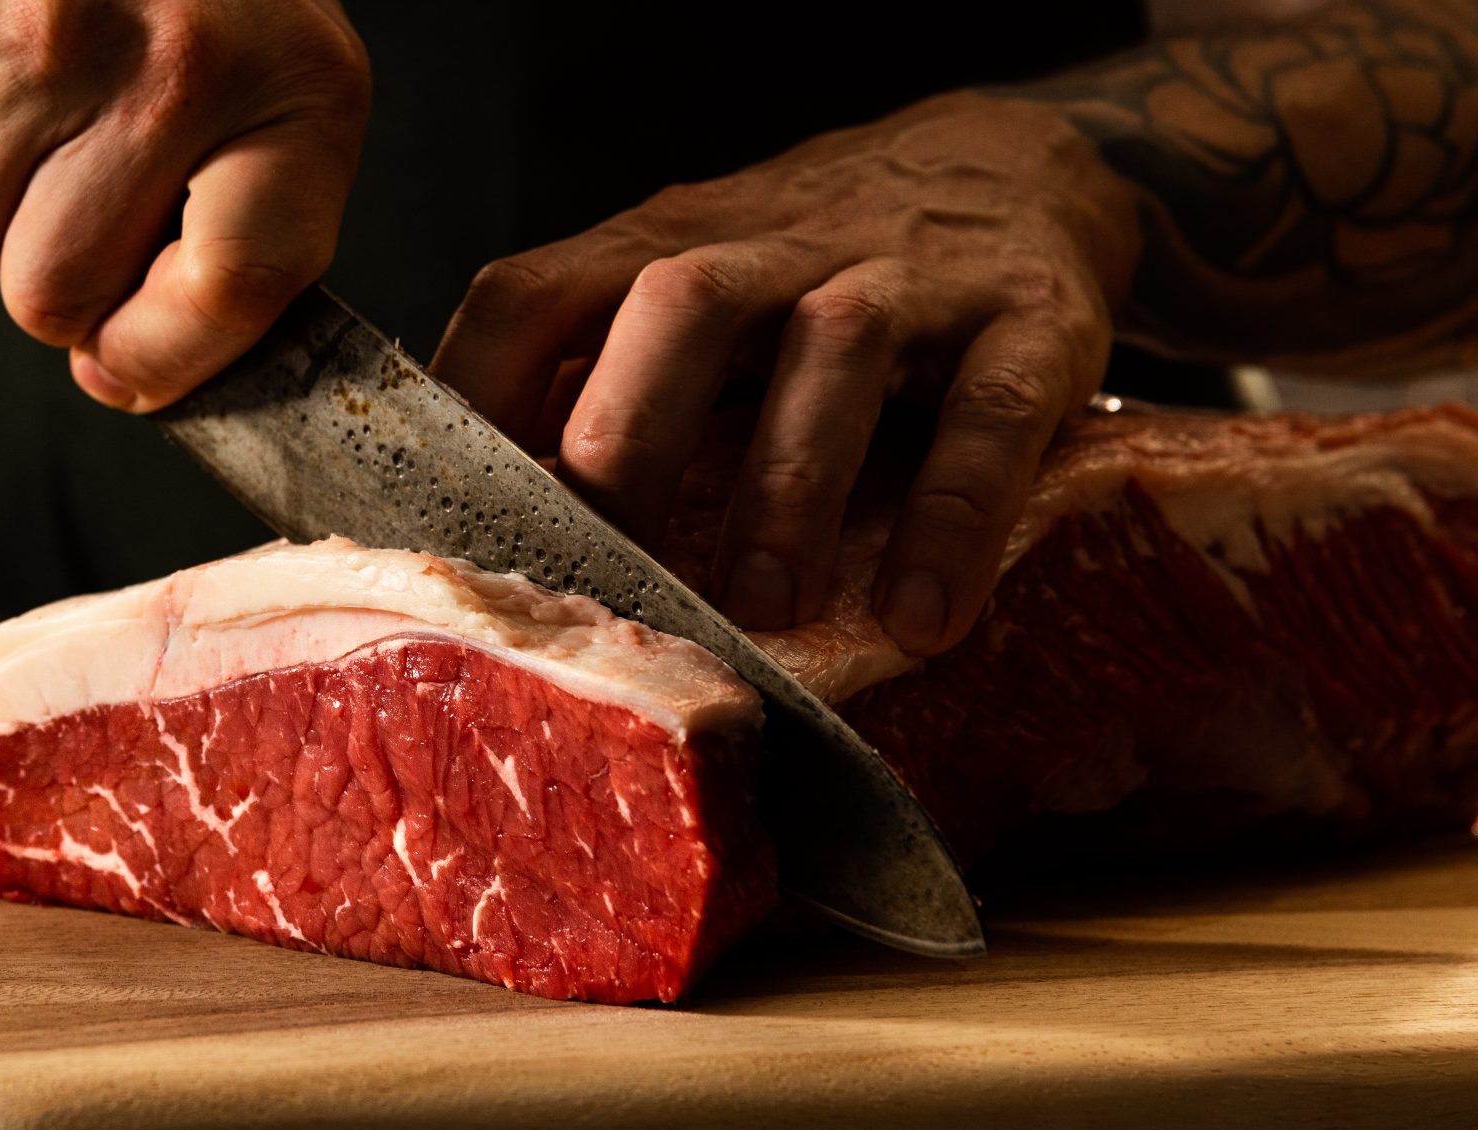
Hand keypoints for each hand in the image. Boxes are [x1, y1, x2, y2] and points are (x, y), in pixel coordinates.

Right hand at [0, 0, 368, 410]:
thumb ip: (240, 247)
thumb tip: (118, 377)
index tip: (121, 362)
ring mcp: (47, 30)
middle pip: (54, 295)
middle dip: (51, 277)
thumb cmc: (204, 4)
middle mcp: (175, 61)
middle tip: (75, 199)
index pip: (229, 290)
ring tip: (32, 123)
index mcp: (292, 94)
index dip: (158, 357)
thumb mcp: (283, 101)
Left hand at [429, 93, 1141, 654]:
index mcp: (664, 246)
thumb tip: (465, 524)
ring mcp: (907, 277)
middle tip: (605, 576)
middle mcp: (775, 244)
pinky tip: (920, 618)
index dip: (475, 399)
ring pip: (835, 347)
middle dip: (628, 437)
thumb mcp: (690, 296)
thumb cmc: (813, 273)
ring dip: (788, 487)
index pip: (535, 293)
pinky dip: (954, 517)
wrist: (1022, 164)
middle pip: (677, 301)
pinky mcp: (1031, 323)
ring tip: (763, 612)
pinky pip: (992, 412)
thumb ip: (590, 378)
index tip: (446, 525)